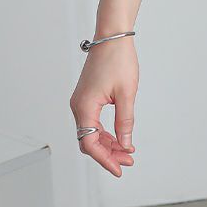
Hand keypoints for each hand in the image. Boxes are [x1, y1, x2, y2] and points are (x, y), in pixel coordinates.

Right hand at [69, 36, 138, 176]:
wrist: (112, 37)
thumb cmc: (119, 60)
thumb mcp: (127, 93)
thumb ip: (125, 120)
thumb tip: (125, 143)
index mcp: (84, 107)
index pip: (90, 143)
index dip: (105, 159)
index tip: (120, 169)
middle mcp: (78, 106)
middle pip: (89, 141)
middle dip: (108, 154)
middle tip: (128, 162)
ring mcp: (81, 102)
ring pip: (91, 133)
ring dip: (108, 144)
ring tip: (127, 152)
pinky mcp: (87, 98)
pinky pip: (93, 122)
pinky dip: (106, 132)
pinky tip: (120, 138)